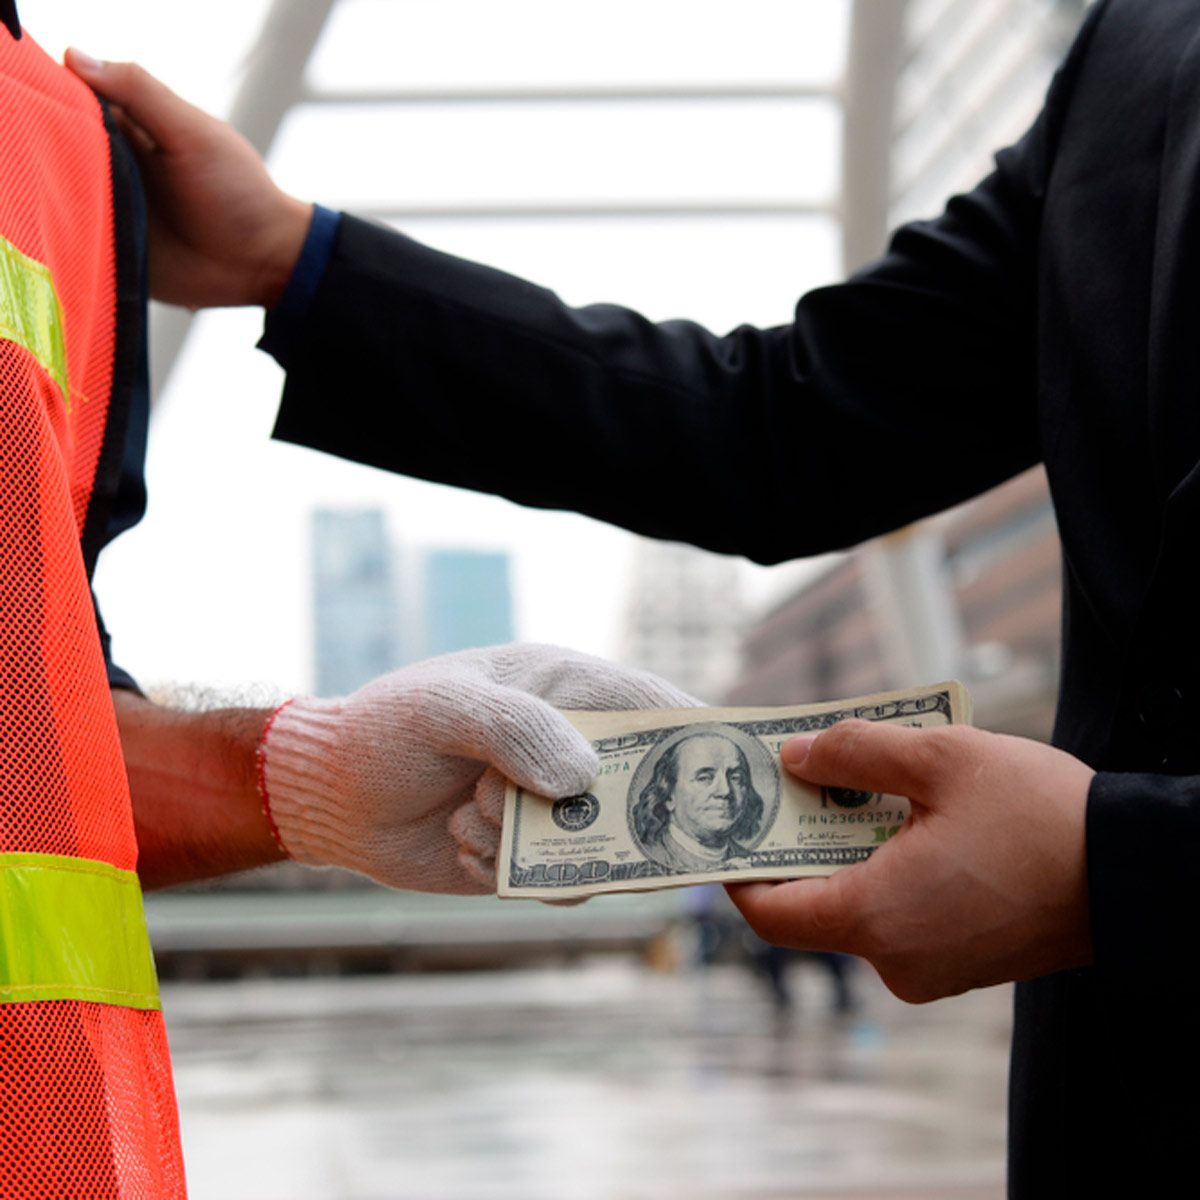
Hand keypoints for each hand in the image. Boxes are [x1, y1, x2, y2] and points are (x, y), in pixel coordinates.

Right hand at [64, 50, 310, 308]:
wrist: (263, 263)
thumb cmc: (238, 194)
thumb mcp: (193, 134)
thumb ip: (141, 93)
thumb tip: (75, 57)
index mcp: (132, 129)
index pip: (78, 104)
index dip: (63, 102)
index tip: (68, 114)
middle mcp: (116, 166)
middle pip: (64, 148)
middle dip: (57, 150)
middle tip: (74, 161)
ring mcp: (113, 207)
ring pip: (64, 192)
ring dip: (62, 192)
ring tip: (81, 196)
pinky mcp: (113, 248)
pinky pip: (78, 237)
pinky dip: (71, 232)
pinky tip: (78, 228)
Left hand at [260, 643, 697, 893]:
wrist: (334, 796)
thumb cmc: (388, 729)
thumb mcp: (444, 707)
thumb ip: (515, 728)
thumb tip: (581, 779)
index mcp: (568, 690)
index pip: (655, 709)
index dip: (698, 739)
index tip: (728, 773)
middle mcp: (574, 748)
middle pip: (648, 790)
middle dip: (624, 816)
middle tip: (592, 831)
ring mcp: (557, 808)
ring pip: (607, 848)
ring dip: (541, 847)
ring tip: (472, 818)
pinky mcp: (535, 858)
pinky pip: (563, 885)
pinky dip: (516, 877)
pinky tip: (464, 846)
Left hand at [727, 720, 1094, 1001]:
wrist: (1136, 872)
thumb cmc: (1041, 816)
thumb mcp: (940, 758)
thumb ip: (854, 752)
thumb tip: (795, 757)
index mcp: (877, 917)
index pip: (771, 913)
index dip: (737, 873)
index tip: (725, 834)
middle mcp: (895, 959)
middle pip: (813, 906)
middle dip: (796, 845)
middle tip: (790, 786)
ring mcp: (930, 969)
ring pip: (858, 909)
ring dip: (846, 853)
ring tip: (852, 788)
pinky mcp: (961, 963)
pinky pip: (898, 919)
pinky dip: (884, 873)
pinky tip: (901, 822)